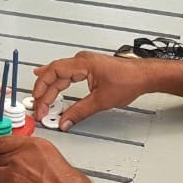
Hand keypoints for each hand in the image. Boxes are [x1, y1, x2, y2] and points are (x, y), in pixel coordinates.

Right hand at [32, 51, 166, 130]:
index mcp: (82, 63)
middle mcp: (81, 61)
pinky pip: (67, 74)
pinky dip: (58, 83)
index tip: (38, 102)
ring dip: (50, 88)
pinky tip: (51, 84)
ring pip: (59, 74)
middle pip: (54, 74)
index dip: (42, 88)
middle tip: (39, 108)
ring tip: (41, 100)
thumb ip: (80, 112)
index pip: (53, 72)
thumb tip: (65, 121)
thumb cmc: (129, 80)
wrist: (144, 76)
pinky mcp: (89, 68)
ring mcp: (85, 63)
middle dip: (44, 92)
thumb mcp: (101, 100)